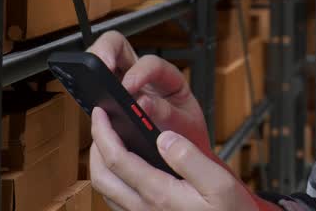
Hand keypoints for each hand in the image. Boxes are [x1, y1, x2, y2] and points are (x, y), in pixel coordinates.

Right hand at [86, 31, 212, 159]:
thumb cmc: (187, 136)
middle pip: (117, 45)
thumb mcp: (185, 125)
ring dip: (92, 68)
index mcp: (167, 79)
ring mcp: (123, 88)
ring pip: (101, 63)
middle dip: (104, 50)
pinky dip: (86, 89)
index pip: (150, 63)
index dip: (138, 72)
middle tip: (96, 66)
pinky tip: (84, 98)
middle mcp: (143, 77)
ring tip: (86, 82)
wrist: (183, 157)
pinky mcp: (110, 104)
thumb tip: (143, 102)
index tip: (128, 88)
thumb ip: (167, 113)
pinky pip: (95, 90)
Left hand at [90, 107, 281, 210]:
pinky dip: (111, 180)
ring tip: (108, 143)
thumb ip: (190, 159)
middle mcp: (145, 208)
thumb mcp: (219, 184)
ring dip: (100, 164)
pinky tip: (125, 170)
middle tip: (100, 124)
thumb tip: (165, 137)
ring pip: (106, 191)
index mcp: (160, 194)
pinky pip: (117, 202)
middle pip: (102, 176)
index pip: (118, 159)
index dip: (104, 133)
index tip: (101, 113)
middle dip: (95, 147)